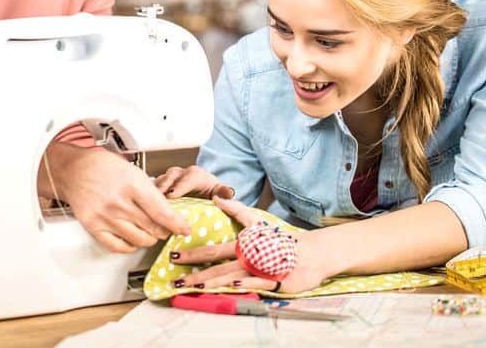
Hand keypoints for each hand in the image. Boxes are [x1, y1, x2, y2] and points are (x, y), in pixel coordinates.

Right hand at [43, 142, 191, 252]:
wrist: (73, 169)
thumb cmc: (101, 166)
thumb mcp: (131, 170)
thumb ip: (149, 190)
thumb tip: (166, 209)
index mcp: (131, 184)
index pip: (161, 211)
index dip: (177, 223)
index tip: (185, 228)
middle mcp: (118, 202)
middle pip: (152, 227)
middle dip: (165, 231)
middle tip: (169, 229)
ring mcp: (105, 216)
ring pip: (138, 239)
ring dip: (149, 239)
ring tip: (152, 233)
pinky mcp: (93, 226)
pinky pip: (118, 246)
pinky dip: (130, 246)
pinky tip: (133, 240)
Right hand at [153, 165, 234, 199]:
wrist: (202, 190)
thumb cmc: (209, 191)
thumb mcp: (219, 191)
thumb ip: (224, 192)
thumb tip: (229, 193)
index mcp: (193, 174)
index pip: (186, 178)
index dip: (178, 187)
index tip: (171, 195)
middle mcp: (178, 174)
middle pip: (168, 179)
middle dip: (162, 189)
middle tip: (156, 202)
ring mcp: (165, 179)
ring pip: (156, 183)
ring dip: (151, 194)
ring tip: (147, 206)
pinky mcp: (156, 187)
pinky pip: (148, 190)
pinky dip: (145, 198)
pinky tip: (142, 208)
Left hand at [170, 196, 333, 293]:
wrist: (311, 253)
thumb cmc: (281, 240)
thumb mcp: (257, 222)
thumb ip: (237, 211)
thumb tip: (218, 198)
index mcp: (242, 245)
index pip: (212, 250)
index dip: (192, 253)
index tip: (174, 256)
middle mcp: (248, 257)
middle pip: (218, 265)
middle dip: (196, 273)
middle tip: (176, 279)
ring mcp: (260, 270)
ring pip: (232, 276)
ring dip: (212, 282)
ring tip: (195, 286)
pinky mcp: (274, 281)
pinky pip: (257, 283)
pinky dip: (245, 283)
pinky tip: (232, 286)